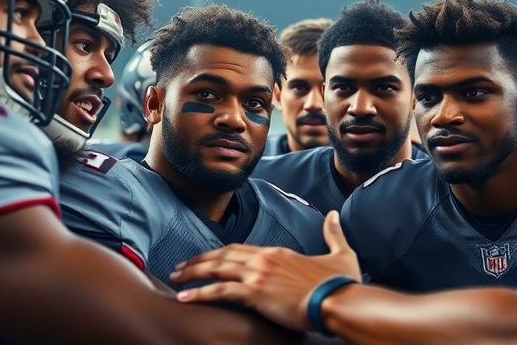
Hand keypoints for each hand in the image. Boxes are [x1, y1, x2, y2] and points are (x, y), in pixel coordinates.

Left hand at [170, 211, 361, 331]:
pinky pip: (220, 291)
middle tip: (180, 267)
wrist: (340, 301)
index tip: (207, 259)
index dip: (220, 254)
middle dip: (199, 260)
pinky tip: (185, 297)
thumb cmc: (340, 283)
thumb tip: (333, 214)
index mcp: (278, 252)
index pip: (241, 249)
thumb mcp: (340, 253)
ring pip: (216, 269)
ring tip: (176, 279)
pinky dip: (200, 293)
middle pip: (223, 255)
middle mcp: (264, 259)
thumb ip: (333, 233)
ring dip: (193, 273)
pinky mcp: (255, 293)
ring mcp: (258, 275)